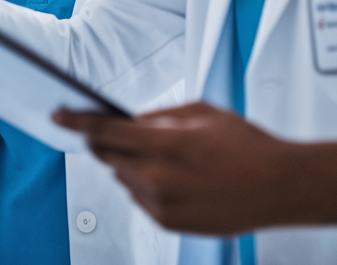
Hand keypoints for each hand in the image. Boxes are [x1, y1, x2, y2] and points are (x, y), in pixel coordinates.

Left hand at [54, 102, 297, 235]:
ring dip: (131, 165)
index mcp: (163, 144)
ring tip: (168, 158)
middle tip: (119, 133)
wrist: (279, 187)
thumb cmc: (246, 146)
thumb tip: (133, 122)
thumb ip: (160, 116)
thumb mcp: (202, 112)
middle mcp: (156, 177)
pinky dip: (147, 185)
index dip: (76, 121)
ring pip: (124, 179)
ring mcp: (160, 204)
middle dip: (106, 143)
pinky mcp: (168, 222)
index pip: (103, 131)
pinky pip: (141, 199)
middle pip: (107, 157)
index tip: (58, 114)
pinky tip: (176, 177)